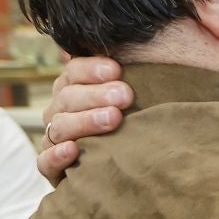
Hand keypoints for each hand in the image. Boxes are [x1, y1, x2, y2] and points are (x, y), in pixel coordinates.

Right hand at [37, 56, 132, 184]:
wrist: (130, 167)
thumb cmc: (137, 122)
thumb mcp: (136, 98)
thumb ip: (138, 78)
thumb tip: (174, 50)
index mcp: (75, 87)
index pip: (74, 71)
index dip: (91, 69)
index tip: (117, 70)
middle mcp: (61, 111)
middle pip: (68, 97)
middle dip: (96, 95)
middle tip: (125, 96)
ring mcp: (54, 138)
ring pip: (60, 126)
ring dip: (85, 121)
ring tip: (113, 119)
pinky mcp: (52, 168)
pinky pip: (44, 162)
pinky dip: (56, 156)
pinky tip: (73, 150)